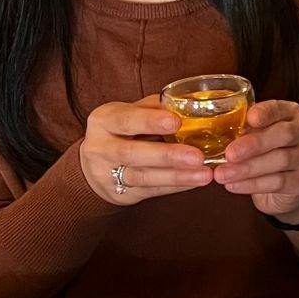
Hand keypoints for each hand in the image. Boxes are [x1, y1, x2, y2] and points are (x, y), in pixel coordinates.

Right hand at [80, 96, 211, 206]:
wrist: (95, 163)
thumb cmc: (123, 131)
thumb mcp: (131, 112)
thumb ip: (157, 107)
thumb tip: (192, 103)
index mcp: (103, 121)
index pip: (126, 120)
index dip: (150, 121)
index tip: (176, 122)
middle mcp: (100, 148)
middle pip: (132, 154)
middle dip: (166, 156)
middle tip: (196, 157)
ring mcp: (106, 174)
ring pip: (142, 177)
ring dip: (176, 176)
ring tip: (203, 174)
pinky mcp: (118, 194)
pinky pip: (150, 190)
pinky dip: (175, 186)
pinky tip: (194, 181)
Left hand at [215, 100, 298, 219]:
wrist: (285, 183)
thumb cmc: (264, 151)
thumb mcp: (255, 134)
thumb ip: (243, 128)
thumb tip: (214, 130)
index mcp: (291, 114)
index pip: (281, 108)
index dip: (266, 112)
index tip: (249, 118)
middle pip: (285, 134)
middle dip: (255, 144)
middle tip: (229, 154)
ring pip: (281, 160)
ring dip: (248, 168)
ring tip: (222, 175)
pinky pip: (278, 183)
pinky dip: (253, 185)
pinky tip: (233, 185)